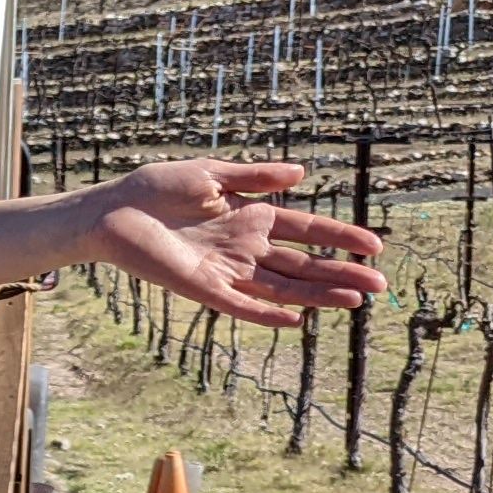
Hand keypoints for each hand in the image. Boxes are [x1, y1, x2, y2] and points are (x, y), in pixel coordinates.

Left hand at [95, 162, 385, 324]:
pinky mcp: (202, 287)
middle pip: (303, 264)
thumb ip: (255, 177)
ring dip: (317, 295)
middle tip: (381, 285)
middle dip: (342, 273)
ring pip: (282, 286)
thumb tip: (301, 173)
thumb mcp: (211, 174)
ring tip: (355, 302)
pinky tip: (297, 319)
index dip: (341, 238)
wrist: (111, 209)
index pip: (308, 230)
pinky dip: (267, 313)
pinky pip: (241, 305)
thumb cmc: (156, 188)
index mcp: (252, 217)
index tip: (376, 245)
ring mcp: (226, 269)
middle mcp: (245, 247)